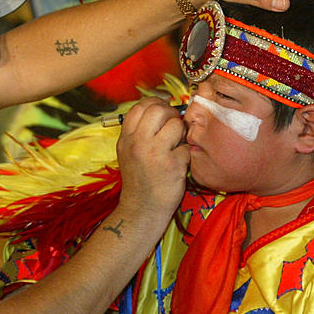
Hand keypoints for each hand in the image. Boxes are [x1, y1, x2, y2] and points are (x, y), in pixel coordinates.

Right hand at [115, 97, 189, 225]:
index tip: (163, 112)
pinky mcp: (172, 165)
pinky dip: (186, 154)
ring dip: (182, 133)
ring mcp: (155, 153)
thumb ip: (139, 132)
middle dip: (171, 113)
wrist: (142, 210)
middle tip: (175, 125)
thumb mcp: (129, 153)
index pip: (140, 107)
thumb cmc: (139, 180)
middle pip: (158, 109)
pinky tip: (179, 164)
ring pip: (176, 124)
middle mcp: (138, 143)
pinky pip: (186, 147)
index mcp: (126, 138)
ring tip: (177, 145)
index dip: (155, 104)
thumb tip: (160, 109)